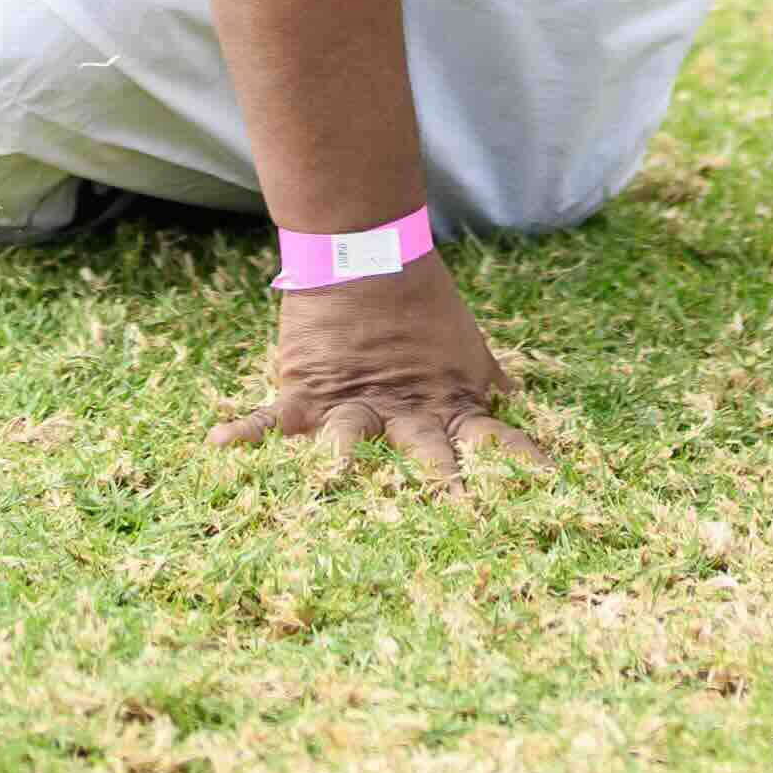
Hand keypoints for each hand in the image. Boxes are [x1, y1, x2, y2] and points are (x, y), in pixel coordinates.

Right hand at [217, 258, 549, 491]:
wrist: (368, 249)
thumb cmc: (421, 304)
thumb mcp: (463, 345)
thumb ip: (483, 379)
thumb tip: (512, 400)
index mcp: (445, 404)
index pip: (494, 440)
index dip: (521, 465)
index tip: (554, 494)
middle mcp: (404, 412)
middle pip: (428, 457)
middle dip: (447, 490)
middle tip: (467, 523)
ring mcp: (353, 404)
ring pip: (351, 444)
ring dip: (343, 469)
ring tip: (332, 490)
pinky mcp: (307, 391)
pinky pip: (271, 420)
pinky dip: (243, 433)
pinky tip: (218, 445)